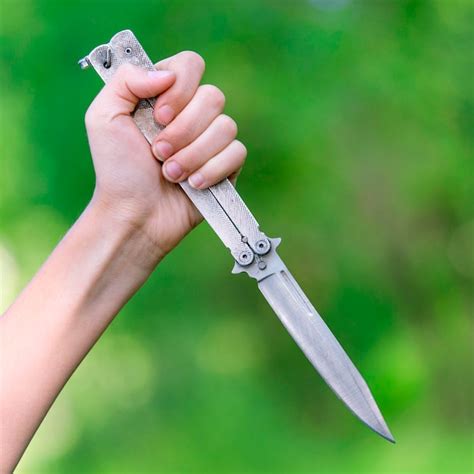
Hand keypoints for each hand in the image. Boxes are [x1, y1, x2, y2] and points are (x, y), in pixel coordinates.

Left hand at [85, 51, 246, 261]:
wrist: (134, 215)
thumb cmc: (117, 171)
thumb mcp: (104, 118)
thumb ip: (127, 81)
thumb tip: (168, 74)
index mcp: (165, 96)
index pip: (191, 65)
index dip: (180, 89)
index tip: (159, 116)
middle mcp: (191, 114)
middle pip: (213, 97)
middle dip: (183, 130)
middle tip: (158, 152)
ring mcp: (211, 141)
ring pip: (226, 127)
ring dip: (193, 155)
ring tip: (171, 174)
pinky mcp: (226, 166)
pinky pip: (237, 153)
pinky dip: (212, 170)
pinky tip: (193, 185)